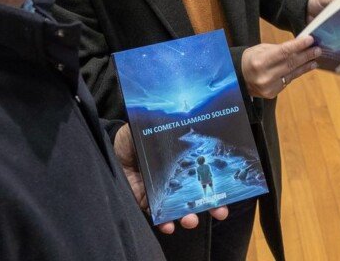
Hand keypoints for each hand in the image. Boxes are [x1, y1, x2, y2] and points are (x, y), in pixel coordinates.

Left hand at [113, 124, 227, 232]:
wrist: (108, 149)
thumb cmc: (131, 138)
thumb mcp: (148, 127)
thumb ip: (164, 125)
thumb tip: (179, 114)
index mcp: (180, 160)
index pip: (204, 172)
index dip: (218, 181)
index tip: (231, 188)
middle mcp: (175, 178)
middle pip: (198, 195)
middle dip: (212, 206)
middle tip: (220, 211)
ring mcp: (161, 193)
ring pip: (181, 209)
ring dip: (189, 217)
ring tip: (191, 219)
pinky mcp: (146, 203)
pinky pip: (158, 217)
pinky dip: (164, 224)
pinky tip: (169, 226)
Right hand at [240, 36, 320, 97]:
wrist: (238, 78)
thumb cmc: (250, 60)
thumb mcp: (260, 50)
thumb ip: (278, 49)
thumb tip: (298, 46)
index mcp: (259, 62)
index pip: (283, 52)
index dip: (298, 45)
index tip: (310, 39)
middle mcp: (265, 76)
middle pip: (290, 63)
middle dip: (306, 55)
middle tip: (317, 49)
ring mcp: (269, 87)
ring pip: (292, 74)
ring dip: (305, 65)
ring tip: (315, 59)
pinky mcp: (272, 93)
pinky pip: (288, 80)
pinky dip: (297, 73)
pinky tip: (306, 67)